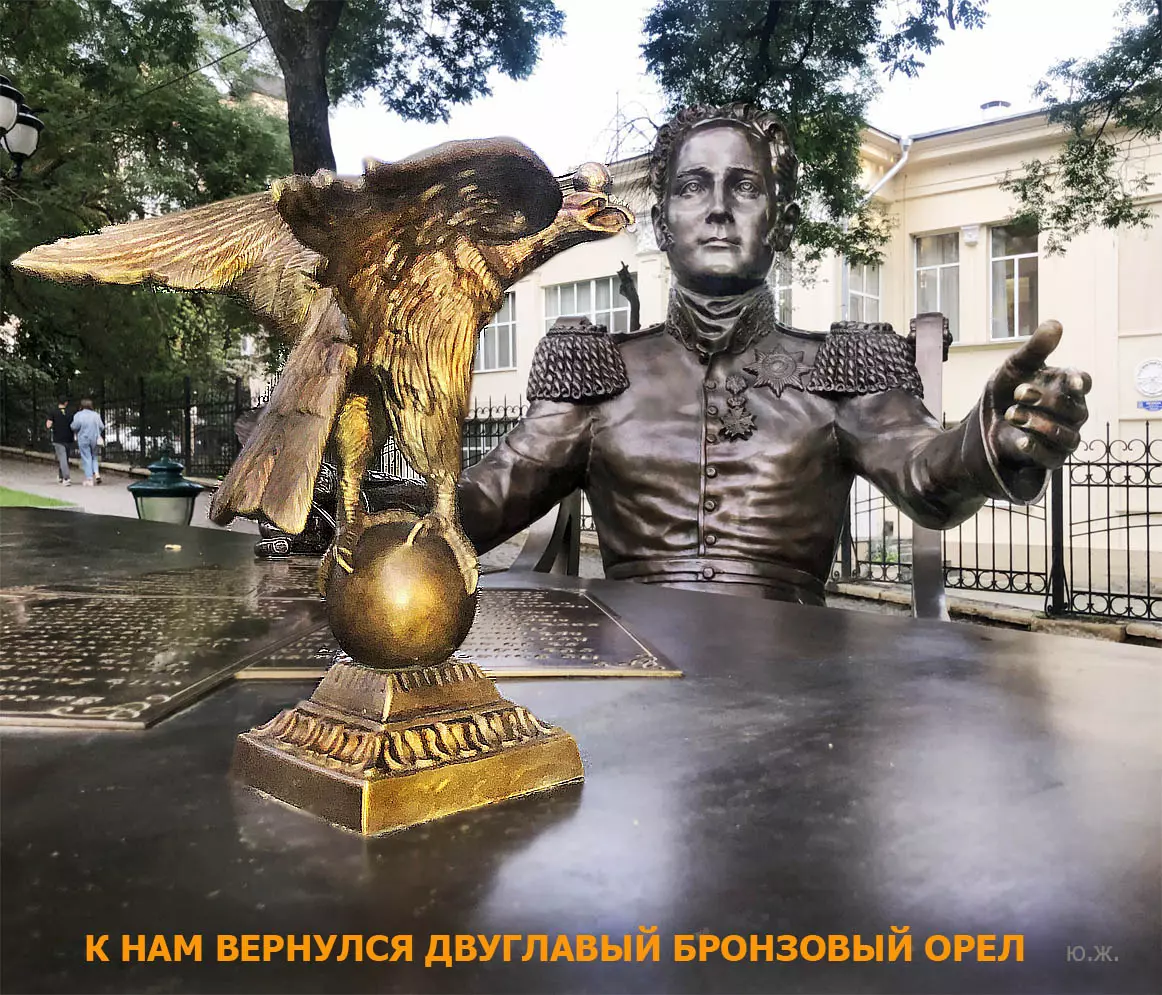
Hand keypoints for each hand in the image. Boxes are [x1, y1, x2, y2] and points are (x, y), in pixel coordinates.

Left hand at [987, 320, 1089, 470]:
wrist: (985, 424)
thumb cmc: (1007, 392)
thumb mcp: (1015, 367)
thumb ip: (1035, 349)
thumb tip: (1054, 323)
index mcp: (1066, 387)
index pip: (1083, 382)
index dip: (1080, 382)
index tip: (1072, 382)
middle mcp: (1072, 412)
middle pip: (1073, 408)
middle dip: (1045, 400)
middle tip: (1019, 392)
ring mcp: (1064, 436)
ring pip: (1065, 434)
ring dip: (1039, 424)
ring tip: (1012, 415)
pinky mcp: (1051, 459)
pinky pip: (1051, 457)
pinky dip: (1035, 448)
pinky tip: (1019, 440)